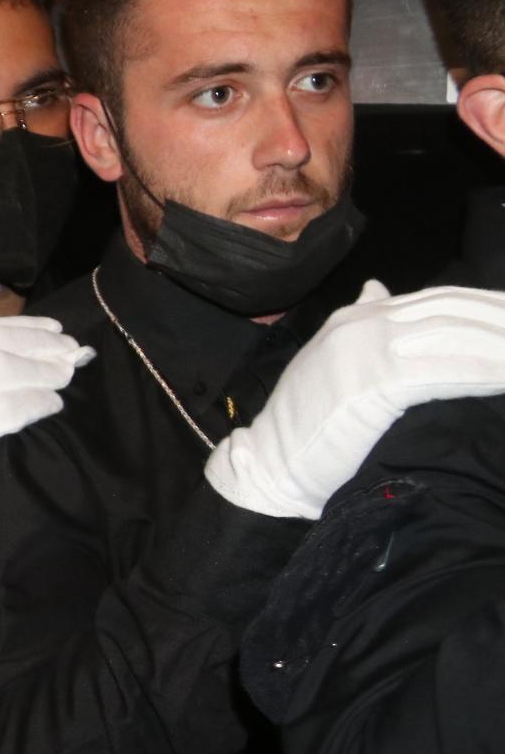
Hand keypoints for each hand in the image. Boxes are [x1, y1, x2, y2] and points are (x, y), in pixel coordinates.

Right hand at [0, 283, 94, 515]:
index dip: (24, 327)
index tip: (55, 329)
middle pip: (0, 345)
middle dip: (41, 347)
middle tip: (72, 352)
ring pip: (8, 371)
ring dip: (43, 376)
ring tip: (63, 380)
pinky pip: (11, 408)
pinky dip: (36, 404)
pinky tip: (51, 405)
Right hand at [206, 280, 504, 518]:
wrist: (271, 463)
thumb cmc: (308, 426)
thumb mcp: (331, 362)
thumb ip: (364, 326)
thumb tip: (380, 289)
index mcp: (358, 317)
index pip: (441, 299)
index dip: (491, 307)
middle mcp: (363, 323)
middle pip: (455, 311)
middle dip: (503, 322)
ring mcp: (365, 349)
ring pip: (456, 337)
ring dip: (502, 347)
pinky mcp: (371, 382)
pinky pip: (443, 371)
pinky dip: (484, 373)